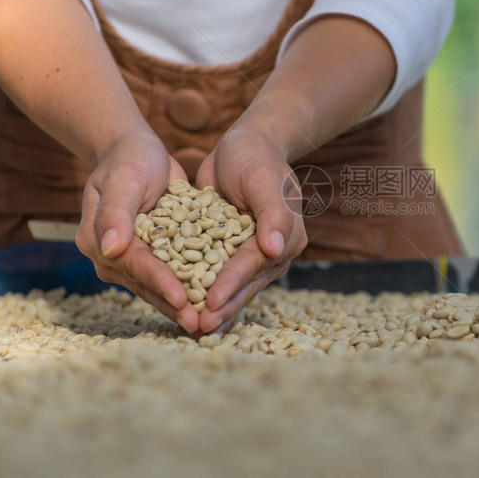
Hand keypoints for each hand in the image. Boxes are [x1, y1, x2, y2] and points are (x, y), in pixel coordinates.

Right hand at [75, 131, 200, 334]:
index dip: (161, 283)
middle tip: (202, 327)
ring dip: (183, 307)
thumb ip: (116, 212)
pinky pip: (170, 279)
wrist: (136, 153)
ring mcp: (130, 261)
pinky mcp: (150, 259)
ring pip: (159, 289)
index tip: (183, 300)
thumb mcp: (124, 178)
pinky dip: (190, 291)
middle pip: (147, 285)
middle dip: (175, 306)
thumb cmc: (130, 160)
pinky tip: (211, 307)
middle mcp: (111, 256)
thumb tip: (110, 248)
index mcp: (97, 239)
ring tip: (209, 326)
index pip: (136, 265)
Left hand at [195, 126, 306, 333]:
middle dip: (222, 307)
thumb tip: (277, 249)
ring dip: (215, 310)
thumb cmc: (255, 157)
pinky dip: (208, 297)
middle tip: (199, 329)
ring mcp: (256, 257)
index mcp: (286, 235)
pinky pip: (223, 280)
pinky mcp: (237, 255)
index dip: (231, 285)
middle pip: (245, 284)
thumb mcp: (262, 179)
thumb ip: (272, 213)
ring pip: (235, 288)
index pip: (252, 264)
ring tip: (194, 332)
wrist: (247, 147)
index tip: (210, 304)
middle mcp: (274, 252)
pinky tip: (191, 317)